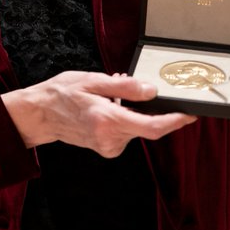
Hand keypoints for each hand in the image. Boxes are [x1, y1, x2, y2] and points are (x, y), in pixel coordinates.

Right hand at [2, 70, 196, 157]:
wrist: (39, 114)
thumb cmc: (62, 94)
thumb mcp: (92, 80)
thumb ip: (125, 87)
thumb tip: (151, 91)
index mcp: (108, 120)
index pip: (152, 126)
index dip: (175, 121)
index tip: (190, 113)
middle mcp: (110, 138)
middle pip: (147, 126)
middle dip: (146, 106)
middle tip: (128, 85)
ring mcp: (108, 147)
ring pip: (136, 128)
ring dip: (132, 111)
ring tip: (109, 94)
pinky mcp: (106, 149)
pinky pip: (126, 132)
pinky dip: (124, 118)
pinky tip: (106, 108)